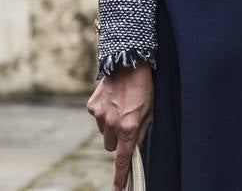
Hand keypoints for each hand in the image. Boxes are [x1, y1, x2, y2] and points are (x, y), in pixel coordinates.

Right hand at [87, 64, 152, 190]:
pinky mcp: (92, 105)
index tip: (118, 189)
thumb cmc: (144, 89)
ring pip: (103, 133)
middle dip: (117, 141)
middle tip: (125, 125)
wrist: (128, 63)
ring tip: (119, 108)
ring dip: (109, 126)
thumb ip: (141, 134)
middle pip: (110, 146)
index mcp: (128, 128)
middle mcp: (111, 124)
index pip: (122, 159)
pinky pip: (96, 118)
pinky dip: (103, 114)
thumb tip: (134, 148)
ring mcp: (99, 115)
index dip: (120, 177)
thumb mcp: (150, 114)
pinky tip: (111, 101)